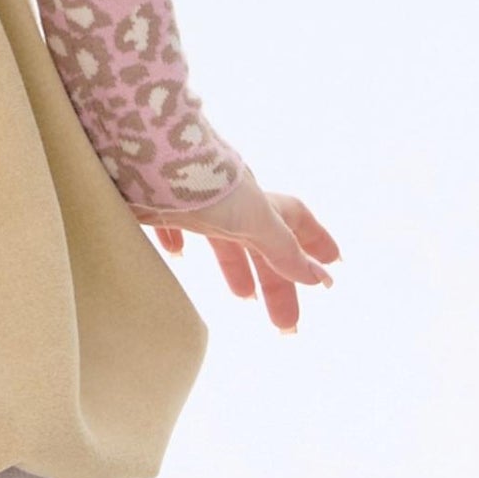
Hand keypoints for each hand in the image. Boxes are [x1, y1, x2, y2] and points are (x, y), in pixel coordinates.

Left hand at [132, 170, 337, 331]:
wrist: (145, 154)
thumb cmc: (206, 184)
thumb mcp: (254, 219)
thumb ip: (283, 248)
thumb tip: (320, 277)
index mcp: (256, 202)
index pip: (294, 222)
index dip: (315, 243)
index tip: (333, 269)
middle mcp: (228, 200)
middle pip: (260, 244)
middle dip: (277, 281)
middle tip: (286, 323)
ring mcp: (193, 201)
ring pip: (222, 237)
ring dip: (236, 266)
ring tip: (243, 297)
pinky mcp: (156, 203)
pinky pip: (171, 224)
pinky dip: (178, 242)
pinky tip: (176, 254)